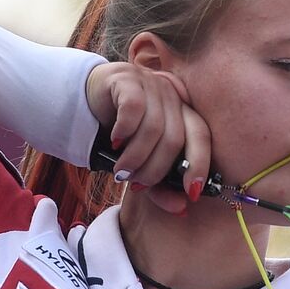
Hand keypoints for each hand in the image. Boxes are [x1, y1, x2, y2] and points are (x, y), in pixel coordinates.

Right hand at [85, 61, 210, 213]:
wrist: (88, 100)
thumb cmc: (121, 135)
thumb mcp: (142, 163)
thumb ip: (160, 186)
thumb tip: (181, 210)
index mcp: (184, 113)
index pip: (201, 137)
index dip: (200, 165)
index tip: (192, 192)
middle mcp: (172, 96)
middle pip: (174, 138)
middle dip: (156, 169)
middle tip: (137, 183)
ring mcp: (151, 84)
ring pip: (153, 127)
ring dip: (136, 157)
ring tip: (121, 170)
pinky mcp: (127, 78)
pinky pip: (133, 108)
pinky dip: (125, 131)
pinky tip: (115, 142)